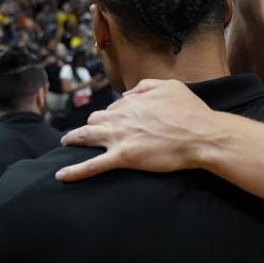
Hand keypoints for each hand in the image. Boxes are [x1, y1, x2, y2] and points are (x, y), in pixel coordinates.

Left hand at [57, 79, 216, 180]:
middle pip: (95, 119)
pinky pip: (92, 166)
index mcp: (132, 102)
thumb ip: (146, 86)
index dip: (114, 114)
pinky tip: (61, 176)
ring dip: (73, 139)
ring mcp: (120, 138)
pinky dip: (74, 171)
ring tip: (65, 142)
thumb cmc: (191, 111)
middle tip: (89, 133)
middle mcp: (121, 117)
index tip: (116, 121)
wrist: (202, 135)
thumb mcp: (171, 86)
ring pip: (86, 137)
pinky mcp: (123, 157)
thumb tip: (128, 95)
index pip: (113, 107)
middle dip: (92, 125)